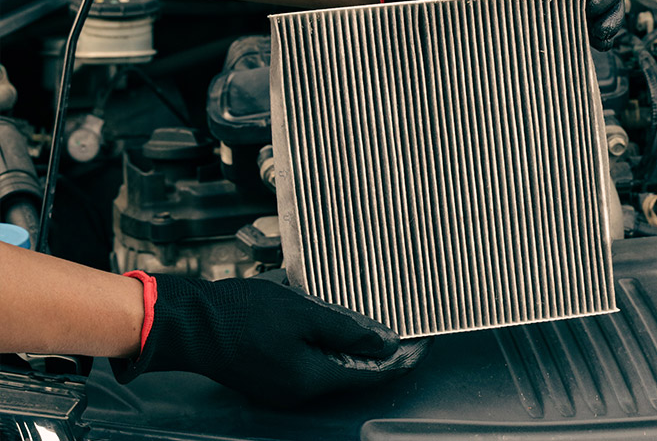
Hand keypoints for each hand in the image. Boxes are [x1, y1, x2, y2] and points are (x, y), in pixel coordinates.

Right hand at [111, 272, 427, 405]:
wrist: (185, 322)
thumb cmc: (239, 314)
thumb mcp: (304, 314)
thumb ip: (348, 330)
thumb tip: (386, 341)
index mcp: (311, 380)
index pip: (371, 375)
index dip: (399, 358)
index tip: (421, 343)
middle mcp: (297, 392)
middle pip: (352, 374)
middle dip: (378, 352)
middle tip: (400, 326)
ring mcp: (280, 388)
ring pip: (330, 369)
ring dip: (351, 348)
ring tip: (368, 321)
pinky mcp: (267, 376)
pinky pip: (308, 364)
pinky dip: (325, 347)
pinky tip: (329, 324)